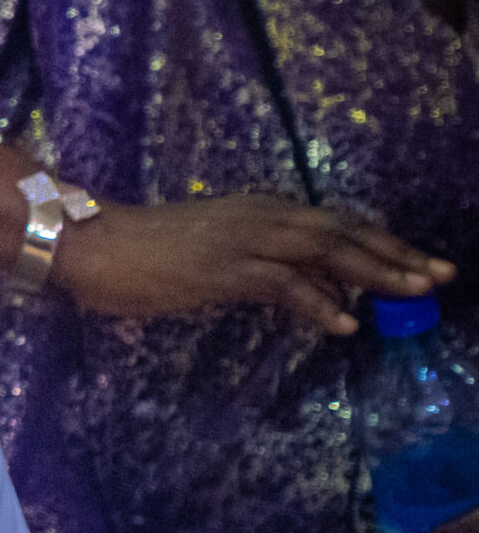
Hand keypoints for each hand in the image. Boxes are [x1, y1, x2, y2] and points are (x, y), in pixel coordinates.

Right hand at [51, 196, 449, 334]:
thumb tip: (317, 295)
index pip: (335, 223)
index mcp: (259, 210)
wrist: (90, 243)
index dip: (382, 242)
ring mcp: (242, 241)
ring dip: (375, 271)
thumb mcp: (214, 254)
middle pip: (344, 233)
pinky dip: (317, 302)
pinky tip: (343, 322)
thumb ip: (266, 270)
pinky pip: (282, 285)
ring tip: (416, 293)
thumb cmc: (141, 251)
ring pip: (325, 251)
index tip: (421, 261)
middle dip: (396, 254)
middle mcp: (260, 217)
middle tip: (442, 275)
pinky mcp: (222, 269)